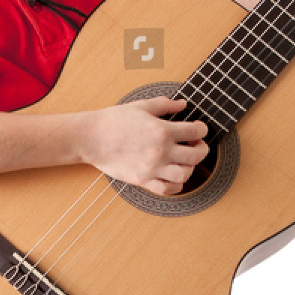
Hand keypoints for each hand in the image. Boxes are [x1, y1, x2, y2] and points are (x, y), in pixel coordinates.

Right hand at [77, 97, 208, 195]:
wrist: (92, 138)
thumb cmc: (114, 120)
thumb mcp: (141, 106)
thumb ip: (165, 105)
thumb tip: (182, 104)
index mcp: (162, 130)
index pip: (196, 132)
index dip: (202, 129)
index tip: (199, 129)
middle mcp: (160, 151)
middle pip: (196, 156)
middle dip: (202, 149)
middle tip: (197, 145)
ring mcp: (152, 168)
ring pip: (185, 175)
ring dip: (190, 168)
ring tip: (185, 161)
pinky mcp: (143, 180)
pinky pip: (167, 190)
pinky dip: (176, 186)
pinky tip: (173, 176)